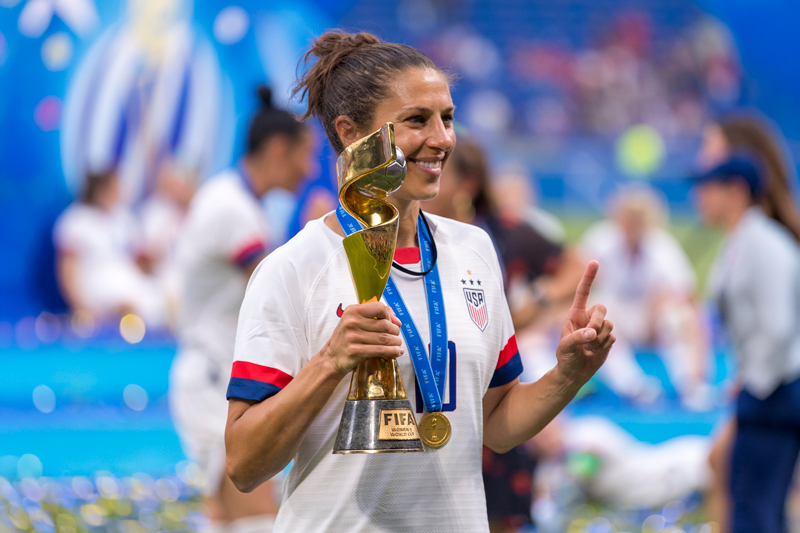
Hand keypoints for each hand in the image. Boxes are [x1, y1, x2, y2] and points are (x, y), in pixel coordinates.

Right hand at [320, 301, 403, 376]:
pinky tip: (397, 352)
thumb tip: (396, 320)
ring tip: (398, 344)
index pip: (379, 307)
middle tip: (396, 336)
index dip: (389, 315)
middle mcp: (351, 322)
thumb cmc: (347, 338)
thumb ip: (376, 315)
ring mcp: (352, 337)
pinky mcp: (355, 351)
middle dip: (395, 331)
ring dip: (396, 342)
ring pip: (384, 338)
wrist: (332, 357)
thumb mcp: (356, 321)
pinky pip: (380, 350)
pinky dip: (392, 351)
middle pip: (384, 324)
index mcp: (353, 310)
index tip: (390, 323)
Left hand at [555, 261, 613, 384]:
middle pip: (602, 308)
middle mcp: (589, 318)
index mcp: (575, 314)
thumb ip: (577, 338)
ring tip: (588, 348)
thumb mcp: (565, 347)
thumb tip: (591, 332)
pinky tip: (595, 352)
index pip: (583, 292)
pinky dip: (604, 346)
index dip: (589, 277)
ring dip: (600, 338)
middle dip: (598, 321)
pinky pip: (613, 337)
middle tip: (590, 336)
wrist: (574, 373)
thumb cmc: (565, 357)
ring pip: (609, 324)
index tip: (594, 262)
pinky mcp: (608, 339)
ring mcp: (600, 328)